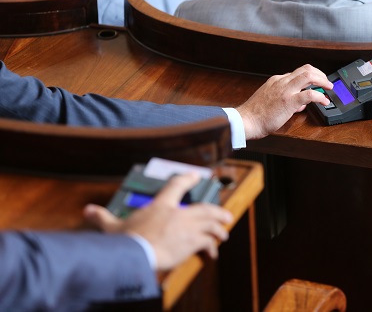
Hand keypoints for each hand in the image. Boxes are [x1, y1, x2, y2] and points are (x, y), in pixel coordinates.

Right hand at [83, 172, 233, 271]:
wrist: (138, 254)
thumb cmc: (126, 240)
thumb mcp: (113, 227)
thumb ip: (103, 218)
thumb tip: (86, 210)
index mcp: (161, 206)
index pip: (176, 186)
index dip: (187, 179)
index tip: (196, 175)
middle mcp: (178, 214)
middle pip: (205, 208)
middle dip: (217, 212)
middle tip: (226, 215)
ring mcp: (188, 228)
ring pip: (211, 224)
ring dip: (219, 229)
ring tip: (223, 234)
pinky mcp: (192, 243)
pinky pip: (207, 243)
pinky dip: (211, 248)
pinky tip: (212, 253)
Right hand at [236, 64, 333, 139]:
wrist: (247, 121)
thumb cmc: (256, 114)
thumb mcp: (271, 101)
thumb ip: (286, 99)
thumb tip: (302, 104)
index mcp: (277, 81)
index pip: (297, 73)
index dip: (310, 77)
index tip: (316, 83)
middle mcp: (282, 81)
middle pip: (306, 69)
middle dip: (320, 74)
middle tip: (326, 82)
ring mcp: (286, 90)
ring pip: (309, 75)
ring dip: (323, 80)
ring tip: (329, 87)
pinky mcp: (289, 101)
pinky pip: (309, 94)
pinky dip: (320, 96)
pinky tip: (324, 101)